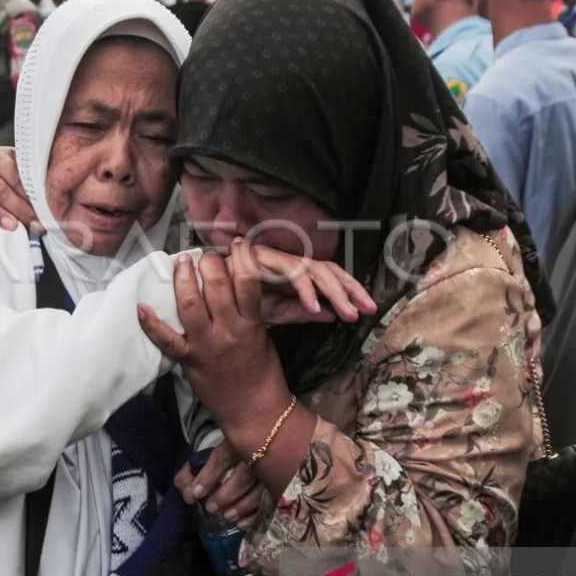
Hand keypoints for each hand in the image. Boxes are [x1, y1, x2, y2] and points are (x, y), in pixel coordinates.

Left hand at [138, 241, 291, 431]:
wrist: (256, 410)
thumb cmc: (262, 372)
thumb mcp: (262, 335)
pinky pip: (167, 340)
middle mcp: (229, 330)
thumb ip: (249, 310)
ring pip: (190, 303)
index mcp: (252, 323)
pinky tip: (141, 307)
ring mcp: (208, 345)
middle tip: (204, 255)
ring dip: (182, 278)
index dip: (242, 257)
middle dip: (209, 262)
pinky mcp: (190, 361)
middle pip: (217, 285)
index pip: (247, 280)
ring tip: (180, 262)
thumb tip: (235, 281)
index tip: (237, 244)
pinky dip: (151, 324)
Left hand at [175, 441, 262, 530]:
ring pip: (261, 489)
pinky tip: (242, 524)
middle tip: (211, 508)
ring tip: (227, 516)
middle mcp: (256, 452)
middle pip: (245, 474)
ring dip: (242, 506)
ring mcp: (271, 469)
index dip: (208, 476)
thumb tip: (188, 496)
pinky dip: (256, 515)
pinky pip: (271, 502)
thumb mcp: (204, 460)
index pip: (222, 457)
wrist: (250, 451)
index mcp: (234, 442)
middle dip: (226, 495)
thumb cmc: (224, 459)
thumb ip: (189, 475)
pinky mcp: (278, 485)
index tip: (196, 493)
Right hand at [235, 243, 375, 323]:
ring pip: (315, 270)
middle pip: (329, 271)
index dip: (351, 291)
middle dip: (351, 290)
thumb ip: (301, 313)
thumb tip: (332, 317)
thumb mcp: (275, 313)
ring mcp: (279, 259)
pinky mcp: (265, 258)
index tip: (368, 311)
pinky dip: (304, 289)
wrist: (207, 292)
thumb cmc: (238, 299)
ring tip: (347, 312)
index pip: (331, 278)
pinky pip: (292, 273)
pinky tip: (314, 306)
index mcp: (296, 276)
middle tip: (367, 310)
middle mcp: (291, 264)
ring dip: (333, 292)